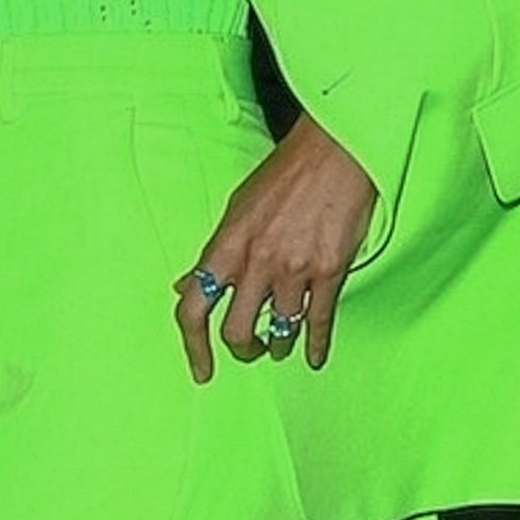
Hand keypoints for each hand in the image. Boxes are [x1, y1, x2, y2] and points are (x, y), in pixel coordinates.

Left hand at [173, 112, 375, 382]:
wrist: (335, 150)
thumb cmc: (284, 174)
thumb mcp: (236, 208)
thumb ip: (213, 253)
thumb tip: (185, 286)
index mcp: (226, 243)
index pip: (193, 307)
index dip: (193, 345)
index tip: (201, 369)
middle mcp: (256, 261)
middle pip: (236, 330)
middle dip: (241, 349)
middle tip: (249, 350)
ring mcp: (293, 268)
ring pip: (278, 332)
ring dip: (277, 346)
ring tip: (279, 346)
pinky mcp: (330, 270)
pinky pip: (318, 322)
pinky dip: (315, 346)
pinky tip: (314, 356)